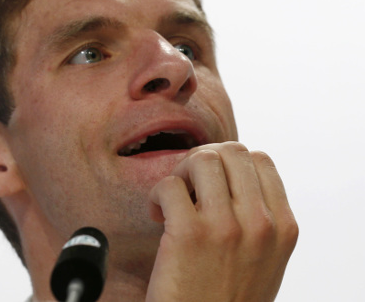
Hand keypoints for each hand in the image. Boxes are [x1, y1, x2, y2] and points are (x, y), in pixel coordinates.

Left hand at [146, 142, 297, 301]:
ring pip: (201, 159)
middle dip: (202, 161)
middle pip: (230, 152)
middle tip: (187, 187)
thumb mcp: (262, 258)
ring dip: (180, 173)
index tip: (210, 183)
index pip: (260, 160)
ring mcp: (225, 227)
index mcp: (283, 227)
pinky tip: (157, 216)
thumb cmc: (225, 297)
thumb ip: (257, 218)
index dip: (228, 163)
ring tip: (174, 200)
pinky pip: (169, 185)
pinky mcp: (189, 234)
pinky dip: (156, 194)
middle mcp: (260, 224)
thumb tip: (229, 171)